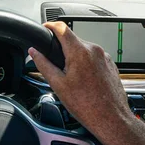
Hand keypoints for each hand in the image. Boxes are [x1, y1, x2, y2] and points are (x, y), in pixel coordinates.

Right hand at [28, 21, 132, 136]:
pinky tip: (84, 80)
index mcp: (79, 52)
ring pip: (84, 49)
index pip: (62, 28)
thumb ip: (43, 64)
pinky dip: (86, 63)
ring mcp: (105, 56)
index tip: (45, 28)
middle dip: (62, 48)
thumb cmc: (87, 105)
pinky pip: (94, 57)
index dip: (50, 26)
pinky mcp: (111, 64)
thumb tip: (34, 52)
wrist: (111, 119)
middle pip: (73, 39)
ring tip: (72, 78)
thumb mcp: (58, 84)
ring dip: (75, 57)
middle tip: (56, 64)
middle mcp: (94, 50)